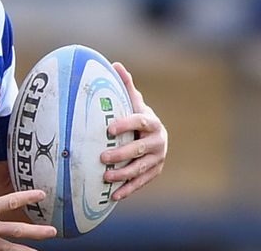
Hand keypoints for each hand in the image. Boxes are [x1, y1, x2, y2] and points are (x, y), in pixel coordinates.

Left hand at [101, 62, 167, 200]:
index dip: (126, 124)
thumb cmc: (136, 116)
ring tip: (105, 178)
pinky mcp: (155, 172)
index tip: (109, 129)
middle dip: (121, 154)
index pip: (140, 121)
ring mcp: (158, 159)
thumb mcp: (132, 102)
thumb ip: (125, 86)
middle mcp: (158, 141)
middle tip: (101, 158)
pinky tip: (114, 196)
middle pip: (139, 149)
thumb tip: (114, 64)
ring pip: (140, 169)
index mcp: (152, 122)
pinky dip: (129, 189)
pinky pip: (141, 182)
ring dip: (123, 175)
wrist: (154, 134)